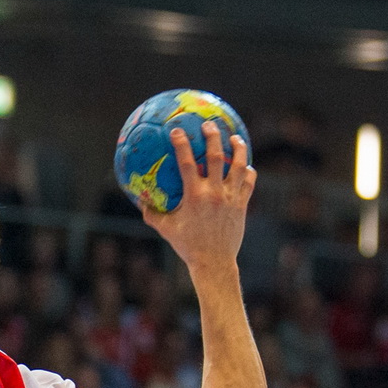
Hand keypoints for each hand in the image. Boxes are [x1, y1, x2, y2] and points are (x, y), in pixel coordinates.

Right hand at [139, 122, 254, 274]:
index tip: (177, 130)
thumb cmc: (188, 246)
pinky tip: (246, 166)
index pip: (187, 162)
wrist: (214, 263)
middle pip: (216, 156)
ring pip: (238, 165)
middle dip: (213, 137)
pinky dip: (248, 172)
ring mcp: (230, 197)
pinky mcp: (242, 205)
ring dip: (238, 149)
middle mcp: (214, 192)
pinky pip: (248, 183)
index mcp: (194, 195)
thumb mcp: (166, 229)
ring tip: (236, 138)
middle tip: (209, 124)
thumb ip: (152, 214)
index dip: (182, 143)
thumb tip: (139, 202)